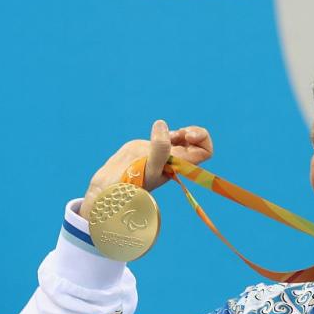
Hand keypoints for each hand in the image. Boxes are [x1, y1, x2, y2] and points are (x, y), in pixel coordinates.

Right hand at [78, 120, 213, 219]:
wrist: (109, 188)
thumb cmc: (131, 184)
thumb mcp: (148, 166)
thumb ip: (159, 147)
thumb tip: (162, 125)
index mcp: (180, 164)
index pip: (205, 151)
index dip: (202, 139)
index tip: (188, 135)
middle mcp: (174, 159)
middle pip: (198, 143)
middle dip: (191, 133)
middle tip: (178, 134)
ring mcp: (162, 154)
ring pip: (184, 140)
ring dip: (179, 132)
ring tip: (167, 135)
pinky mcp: (149, 149)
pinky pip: (165, 137)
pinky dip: (165, 131)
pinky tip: (156, 133)